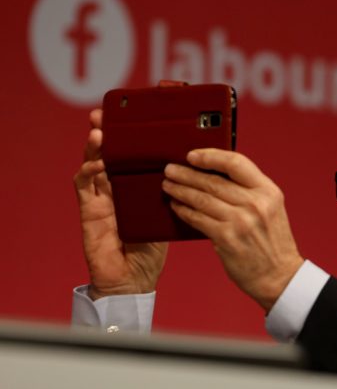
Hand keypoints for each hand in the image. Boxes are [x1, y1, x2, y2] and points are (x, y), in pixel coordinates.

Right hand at [73, 109, 167, 299]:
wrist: (135, 277)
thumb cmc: (154, 246)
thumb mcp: (169, 212)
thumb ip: (176, 191)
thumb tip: (195, 166)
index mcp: (138, 184)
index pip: (132, 154)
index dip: (131, 135)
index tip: (134, 115)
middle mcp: (118, 186)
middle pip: (109, 152)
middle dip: (106, 131)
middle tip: (105, 114)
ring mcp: (102, 196)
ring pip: (93, 163)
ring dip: (95, 147)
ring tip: (100, 133)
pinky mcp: (90, 209)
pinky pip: (85, 185)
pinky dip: (89, 172)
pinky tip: (98, 164)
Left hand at [162, 149, 303, 310]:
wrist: (279, 276)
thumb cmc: (272, 242)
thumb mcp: (271, 208)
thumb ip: (249, 191)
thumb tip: (214, 176)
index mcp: (268, 191)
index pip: (236, 163)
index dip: (211, 156)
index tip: (193, 155)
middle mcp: (256, 203)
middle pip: (213, 181)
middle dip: (187, 173)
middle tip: (170, 170)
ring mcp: (240, 221)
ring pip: (202, 199)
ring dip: (180, 190)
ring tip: (168, 186)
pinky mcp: (226, 238)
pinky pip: (198, 219)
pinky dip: (184, 211)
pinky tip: (177, 206)